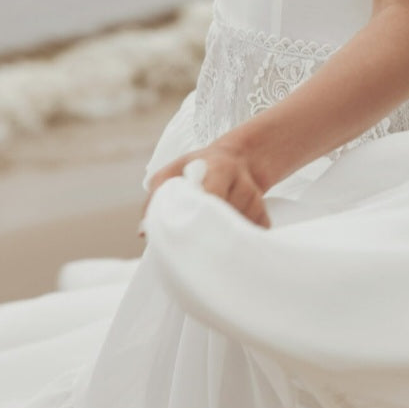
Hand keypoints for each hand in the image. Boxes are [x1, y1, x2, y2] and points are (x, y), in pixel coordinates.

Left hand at [138, 143, 271, 235]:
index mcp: (220, 169)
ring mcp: (256, 202)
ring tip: (205, 234)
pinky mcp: (264, 217)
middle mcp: (243, 185)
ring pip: (235, 233)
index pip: (212, 196)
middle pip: (224, 220)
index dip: (198, 215)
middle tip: (189, 247)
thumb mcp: (172, 171)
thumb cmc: (196, 169)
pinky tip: (223, 237)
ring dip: (217, 239)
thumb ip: (157, 197)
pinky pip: (249, 239)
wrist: (237, 160)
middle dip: (205, 235)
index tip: (183, 231)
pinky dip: (234, 244)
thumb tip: (144, 231)